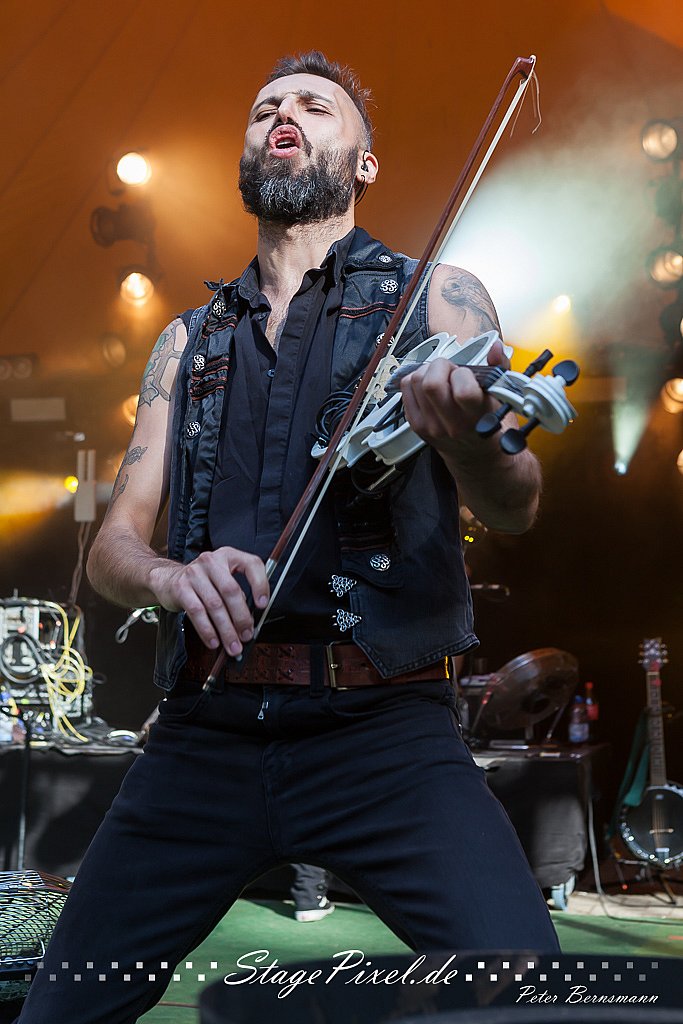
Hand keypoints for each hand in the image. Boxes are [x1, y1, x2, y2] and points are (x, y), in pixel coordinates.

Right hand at [150, 547, 268, 655]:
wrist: (168, 579)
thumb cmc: (203, 583)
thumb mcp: (222, 580)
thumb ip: (237, 595)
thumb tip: (249, 623)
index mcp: (229, 556)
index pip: (251, 564)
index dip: (260, 585)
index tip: (263, 605)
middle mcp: (211, 561)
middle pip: (231, 591)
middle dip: (241, 617)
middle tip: (246, 635)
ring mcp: (194, 573)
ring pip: (215, 605)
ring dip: (226, 629)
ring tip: (232, 645)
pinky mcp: (180, 587)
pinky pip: (196, 612)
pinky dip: (207, 630)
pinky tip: (214, 641)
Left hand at [399, 340, 508, 455]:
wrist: (475, 453)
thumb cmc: (488, 423)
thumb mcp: (502, 397)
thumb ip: (499, 368)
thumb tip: (495, 348)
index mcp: (476, 417)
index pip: (462, 391)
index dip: (463, 374)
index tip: (467, 376)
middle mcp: (451, 424)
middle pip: (431, 384)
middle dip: (441, 367)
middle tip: (451, 372)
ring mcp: (430, 425)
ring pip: (416, 381)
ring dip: (428, 372)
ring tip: (442, 379)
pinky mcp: (415, 424)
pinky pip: (405, 389)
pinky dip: (415, 381)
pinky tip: (429, 387)